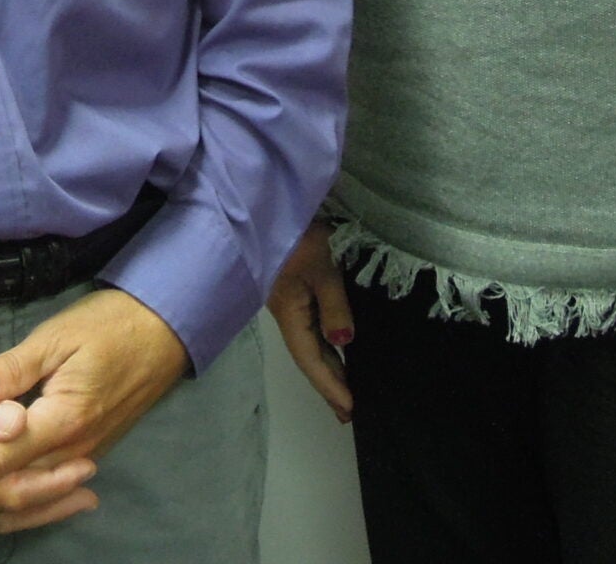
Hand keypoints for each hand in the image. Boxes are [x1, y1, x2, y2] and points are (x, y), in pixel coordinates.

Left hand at [0, 288, 189, 544]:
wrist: (162, 333)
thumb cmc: (108, 327)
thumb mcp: (56, 337)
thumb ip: (12, 368)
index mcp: (61, 420)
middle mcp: (71, 451)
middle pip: (7, 493)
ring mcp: (80, 458)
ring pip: (24, 503)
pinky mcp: (84, 454)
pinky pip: (43, 496)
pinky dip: (14, 513)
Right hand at [265, 221, 353, 421]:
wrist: (266, 203)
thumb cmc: (294, 234)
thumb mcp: (320, 267)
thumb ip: (334, 305)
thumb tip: (345, 345)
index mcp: (291, 312)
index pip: (312, 359)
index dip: (330, 385)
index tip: (349, 411)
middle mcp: (288, 312)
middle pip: (309, 356)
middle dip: (328, 383)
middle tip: (347, 412)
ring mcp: (288, 300)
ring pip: (310, 341)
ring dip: (328, 365)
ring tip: (346, 387)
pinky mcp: (293, 287)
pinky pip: (311, 325)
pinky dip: (326, 343)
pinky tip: (336, 345)